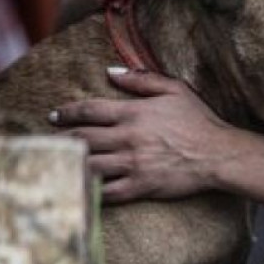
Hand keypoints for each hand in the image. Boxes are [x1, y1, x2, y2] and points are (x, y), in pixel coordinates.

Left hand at [50, 69, 231, 202]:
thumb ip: (142, 79)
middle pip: (81, 139)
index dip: (67, 112)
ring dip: (67, 165)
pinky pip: (106, 191)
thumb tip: (111, 71)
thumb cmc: (199, 120)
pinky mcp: (140, 185)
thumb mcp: (175, 89)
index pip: (89, 110)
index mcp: (134, 113)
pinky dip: (88, 191)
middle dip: (58, 140)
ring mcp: (132, 164)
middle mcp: (128, 138)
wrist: (218, 154)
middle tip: (45, 143)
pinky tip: (76, 189)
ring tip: (52, 165)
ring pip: (88, 165)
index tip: (54, 116)